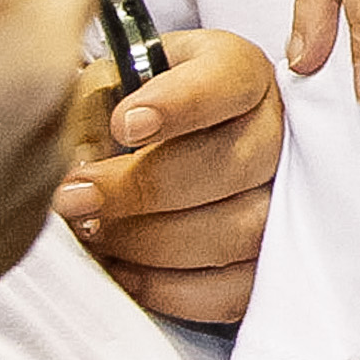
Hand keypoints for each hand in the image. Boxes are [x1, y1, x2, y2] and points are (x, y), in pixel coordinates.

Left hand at [61, 26, 282, 323]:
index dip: (179, 105)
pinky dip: (169, 287)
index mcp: (237, 69)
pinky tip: (121, 268)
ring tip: (95, 233)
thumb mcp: (104, 85)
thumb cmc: (125, 109)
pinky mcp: (267, 261)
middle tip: (77, 198)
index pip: (226, 80)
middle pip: (234, 163)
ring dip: (152, 241)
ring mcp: (283, 198)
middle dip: (145, 188)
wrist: (149, 151)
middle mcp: (274, 128)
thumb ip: (91, 110)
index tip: (124, 124)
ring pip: (238, 231)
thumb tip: (81, 166)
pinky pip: (231, 289)